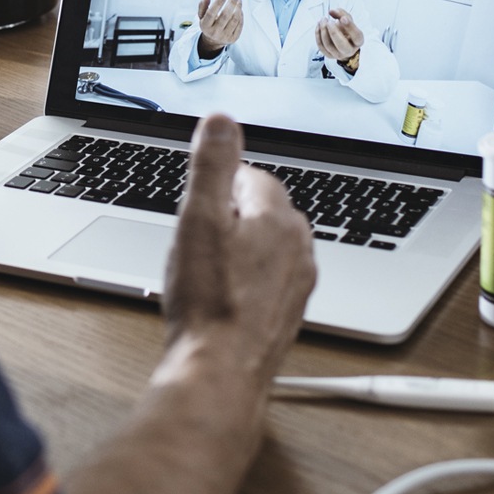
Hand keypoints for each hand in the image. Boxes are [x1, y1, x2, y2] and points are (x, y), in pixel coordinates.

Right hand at [163, 115, 315, 365]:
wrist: (221, 373)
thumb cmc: (208, 302)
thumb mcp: (197, 218)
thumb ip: (212, 164)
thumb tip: (222, 120)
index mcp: (279, 219)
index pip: (252, 177)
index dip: (217, 185)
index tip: (195, 202)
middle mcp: (298, 250)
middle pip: (262, 211)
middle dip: (229, 215)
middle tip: (194, 235)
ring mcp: (297, 285)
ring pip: (266, 248)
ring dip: (238, 249)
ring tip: (204, 268)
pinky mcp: (287, 315)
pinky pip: (267, 281)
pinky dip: (245, 280)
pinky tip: (220, 297)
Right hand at [195, 0, 243, 58]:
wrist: (213, 41)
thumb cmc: (208, 24)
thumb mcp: (202, 15)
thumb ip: (203, 5)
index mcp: (205, 26)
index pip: (211, 13)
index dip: (218, 3)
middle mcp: (215, 32)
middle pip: (225, 16)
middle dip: (231, 3)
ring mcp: (225, 36)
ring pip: (234, 20)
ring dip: (238, 8)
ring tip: (239, 0)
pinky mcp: (233, 38)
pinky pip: (239, 25)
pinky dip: (241, 16)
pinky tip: (240, 9)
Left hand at [315, 7, 363, 63]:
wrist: (343, 42)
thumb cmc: (346, 30)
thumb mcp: (348, 20)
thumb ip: (341, 14)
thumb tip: (332, 11)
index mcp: (358, 41)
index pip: (356, 36)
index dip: (350, 27)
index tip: (342, 18)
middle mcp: (350, 50)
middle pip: (341, 45)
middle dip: (334, 32)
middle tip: (329, 22)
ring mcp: (339, 54)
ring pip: (329, 45)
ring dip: (323, 31)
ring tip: (322, 21)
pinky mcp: (329, 55)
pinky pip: (321, 46)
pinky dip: (318, 35)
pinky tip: (318, 26)